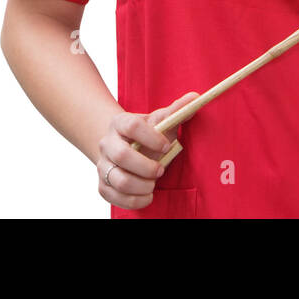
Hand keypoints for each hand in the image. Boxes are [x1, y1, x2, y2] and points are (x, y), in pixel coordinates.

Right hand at [96, 91, 198, 209]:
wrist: (123, 146)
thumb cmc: (146, 134)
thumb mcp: (160, 120)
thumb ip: (177, 110)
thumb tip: (196, 98)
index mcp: (120, 123)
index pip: (132, 126)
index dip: (152, 137)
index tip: (168, 146)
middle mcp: (107, 143)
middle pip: (122, 156)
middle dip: (146, 166)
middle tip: (161, 170)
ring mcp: (102, 165)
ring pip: (118, 180)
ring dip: (141, 186)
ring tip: (153, 184)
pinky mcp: (102, 184)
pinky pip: (113, 196)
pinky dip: (133, 201)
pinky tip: (147, 196)